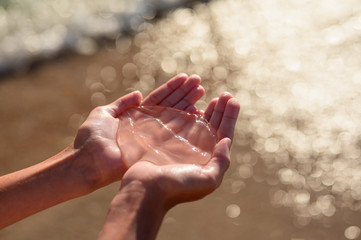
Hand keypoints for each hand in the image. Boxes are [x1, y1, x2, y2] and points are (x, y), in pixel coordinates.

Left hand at [73, 74, 203, 189]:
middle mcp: (149, 126)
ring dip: (189, 103)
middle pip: (171, 105)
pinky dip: (186, 124)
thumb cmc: (92, 137)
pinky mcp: (155, 149)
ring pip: (175, 117)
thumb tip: (139, 93)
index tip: (186, 78)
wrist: (87, 161)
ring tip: (202, 91)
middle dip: (185, 93)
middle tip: (199, 82)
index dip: (173, 88)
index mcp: (137, 116)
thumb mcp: (104, 114)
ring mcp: (154, 137)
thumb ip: (121, 104)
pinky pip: (173, 135)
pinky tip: (197, 114)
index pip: (159, 98)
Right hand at [120, 93, 239, 207]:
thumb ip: (221, 161)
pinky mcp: (167, 141)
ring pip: (198, 123)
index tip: (233, 100)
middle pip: (213, 127)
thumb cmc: (176, 186)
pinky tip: (193, 104)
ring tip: (213, 96)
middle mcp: (197, 153)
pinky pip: (180, 123)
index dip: (230, 117)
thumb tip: (227, 141)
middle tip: (225, 94)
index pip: (224, 135)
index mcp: (209, 160)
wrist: (144, 189)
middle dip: (220, 110)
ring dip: (207, 109)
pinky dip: (188, 112)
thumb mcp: (208, 179)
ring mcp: (182, 146)